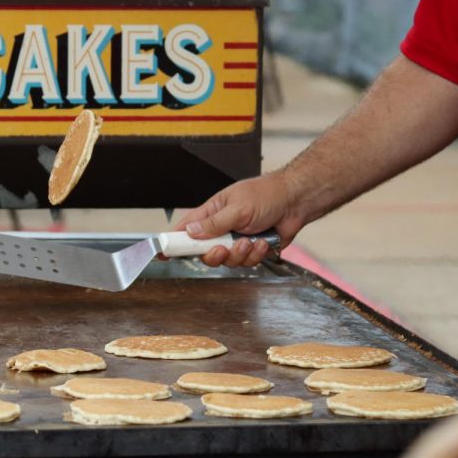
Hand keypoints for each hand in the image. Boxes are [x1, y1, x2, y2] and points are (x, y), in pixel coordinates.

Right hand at [175, 171, 306, 267]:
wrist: (295, 202)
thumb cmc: (266, 195)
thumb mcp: (237, 207)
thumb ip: (214, 223)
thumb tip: (191, 231)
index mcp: (211, 213)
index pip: (185, 229)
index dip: (172, 242)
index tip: (162, 253)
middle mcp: (221, 228)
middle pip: (204, 252)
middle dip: (214, 255)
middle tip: (223, 249)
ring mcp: (236, 240)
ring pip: (227, 261)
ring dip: (240, 254)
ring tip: (251, 240)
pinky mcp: (251, 250)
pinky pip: (246, 262)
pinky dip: (255, 254)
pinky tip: (262, 241)